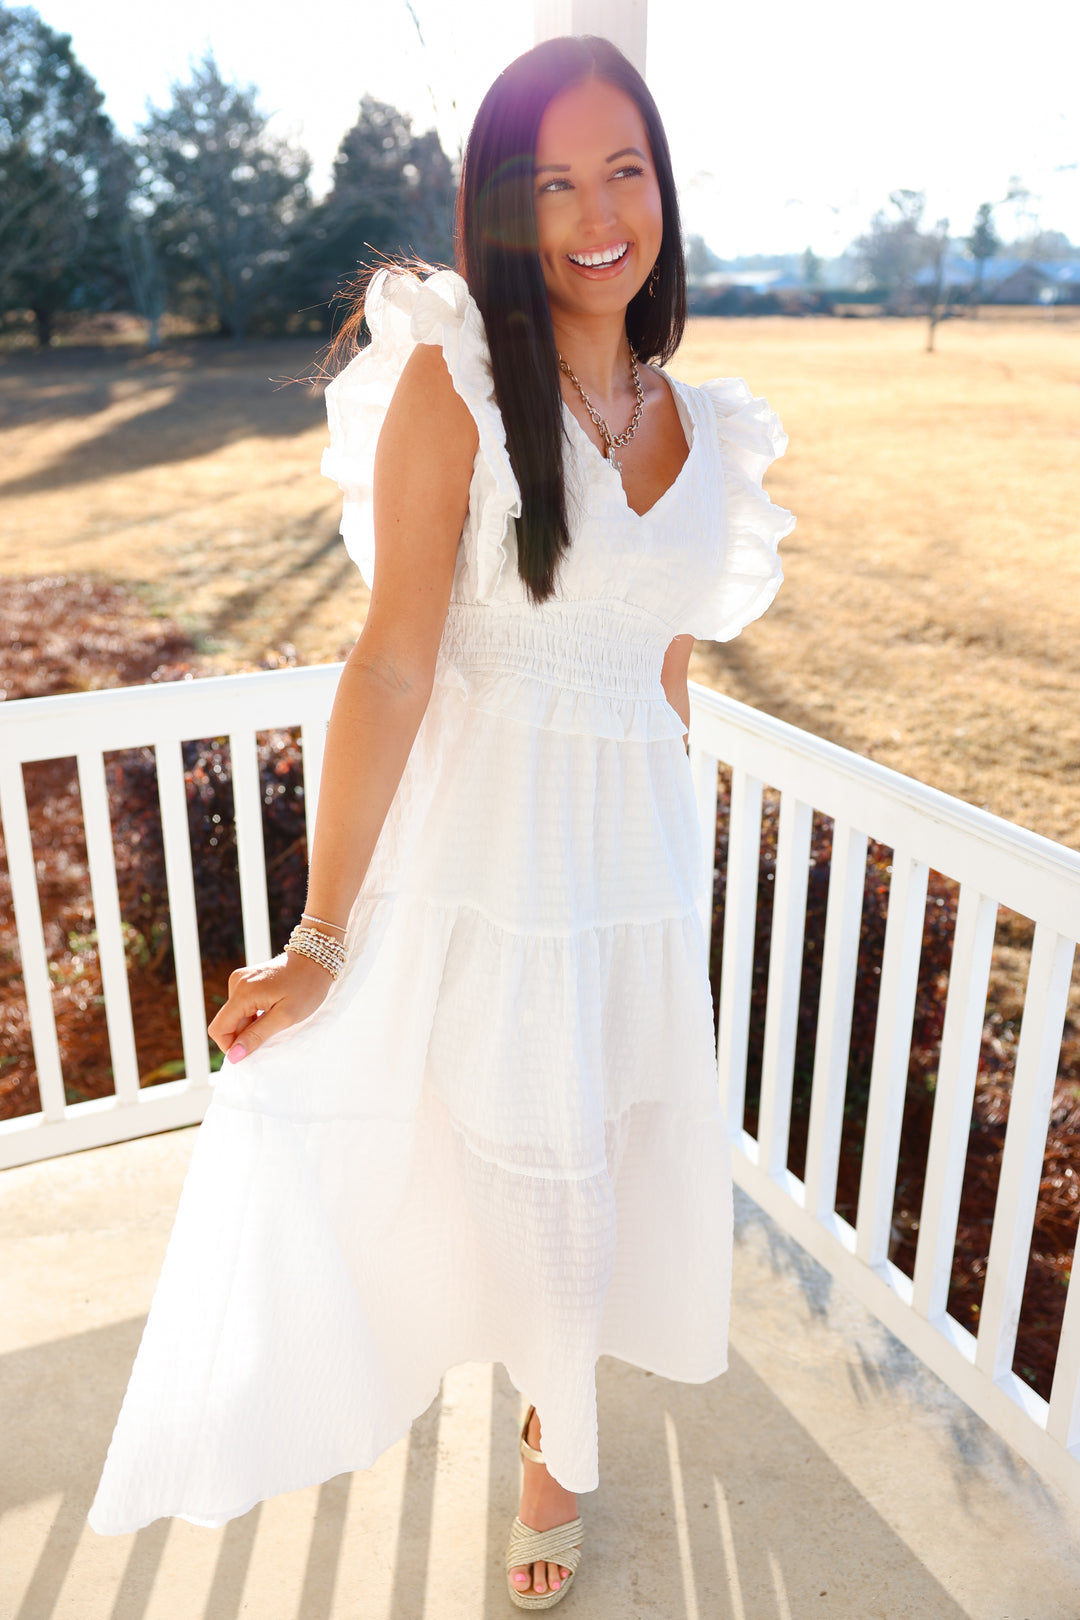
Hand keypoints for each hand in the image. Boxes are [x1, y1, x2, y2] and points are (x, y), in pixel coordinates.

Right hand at [208, 951, 333, 1062]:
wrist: (316, 959)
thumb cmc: (306, 988)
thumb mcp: (285, 1017)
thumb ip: (256, 1036)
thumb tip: (233, 1056)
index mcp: (243, 993)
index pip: (219, 1029)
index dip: (230, 1046)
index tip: (253, 1051)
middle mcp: (236, 983)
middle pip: (227, 1022)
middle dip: (245, 1034)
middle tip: (273, 1032)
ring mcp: (241, 979)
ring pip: (236, 1015)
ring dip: (252, 1024)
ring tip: (276, 1018)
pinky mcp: (246, 979)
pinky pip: (242, 1005)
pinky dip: (254, 1014)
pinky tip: (272, 1010)